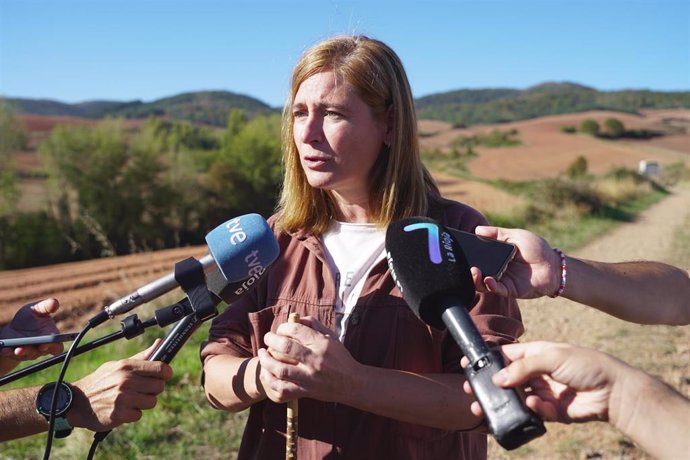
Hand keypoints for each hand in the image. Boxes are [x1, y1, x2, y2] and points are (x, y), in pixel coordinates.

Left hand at [0, 299, 62, 373]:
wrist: (14, 328)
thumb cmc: (29, 318)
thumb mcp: (37, 309)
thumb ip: (46, 306)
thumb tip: (55, 302)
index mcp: (50, 337)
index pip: (57, 346)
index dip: (55, 346)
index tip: (50, 341)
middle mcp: (41, 347)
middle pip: (42, 352)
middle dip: (39, 349)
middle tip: (38, 346)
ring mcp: (28, 352)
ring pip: (27, 354)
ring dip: (23, 352)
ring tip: (18, 349)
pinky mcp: (15, 354)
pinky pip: (12, 355)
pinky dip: (8, 352)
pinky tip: (4, 349)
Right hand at [68, 340, 172, 430]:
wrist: (76, 402)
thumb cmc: (101, 382)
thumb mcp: (117, 365)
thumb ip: (141, 357)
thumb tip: (159, 343)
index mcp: (126, 366)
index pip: (160, 368)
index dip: (166, 372)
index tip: (165, 375)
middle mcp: (126, 381)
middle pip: (159, 386)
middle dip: (153, 389)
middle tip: (141, 390)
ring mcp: (123, 398)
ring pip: (151, 402)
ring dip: (143, 403)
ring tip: (130, 399)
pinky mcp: (119, 414)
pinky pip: (139, 415)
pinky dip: (132, 414)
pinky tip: (122, 409)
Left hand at [258, 316, 359, 403]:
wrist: (353, 384)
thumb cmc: (340, 358)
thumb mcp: (332, 337)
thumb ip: (314, 325)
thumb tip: (295, 319)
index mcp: (322, 344)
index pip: (296, 331)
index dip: (283, 327)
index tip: (280, 330)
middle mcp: (315, 360)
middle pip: (286, 348)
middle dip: (271, 340)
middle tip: (267, 338)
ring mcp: (309, 378)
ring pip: (281, 370)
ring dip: (266, 361)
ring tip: (262, 354)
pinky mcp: (306, 392)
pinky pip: (282, 389)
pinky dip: (270, 381)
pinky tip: (267, 373)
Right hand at [464, 341, 617, 423]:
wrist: (614, 392)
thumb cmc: (586, 365)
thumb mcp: (552, 357)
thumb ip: (523, 368)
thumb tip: (498, 378)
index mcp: (535, 353)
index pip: (506, 355)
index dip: (488, 360)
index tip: (469, 364)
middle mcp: (537, 373)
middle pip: (506, 379)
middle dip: (489, 386)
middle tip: (471, 391)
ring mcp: (543, 392)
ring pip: (516, 398)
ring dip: (503, 403)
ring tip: (486, 408)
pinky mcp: (552, 411)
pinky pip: (535, 412)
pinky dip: (534, 409)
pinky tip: (539, 405)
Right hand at [471, 226, 559, 298]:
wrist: (554, 266)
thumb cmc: (537, 248)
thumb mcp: (516, 236)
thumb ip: (497, 233)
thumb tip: (477, 228)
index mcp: (496, 255)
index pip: (478, 256)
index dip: (469, 255)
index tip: (459, 252)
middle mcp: (496, 269)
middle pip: (478, 271)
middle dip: (469, 270)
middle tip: (466, 265)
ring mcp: (502, 280)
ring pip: (483, 283)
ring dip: (476, 279)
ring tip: (474, 272)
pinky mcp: (510, 290)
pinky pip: (497, 290)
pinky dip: (491, 286)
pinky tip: (488, 280)